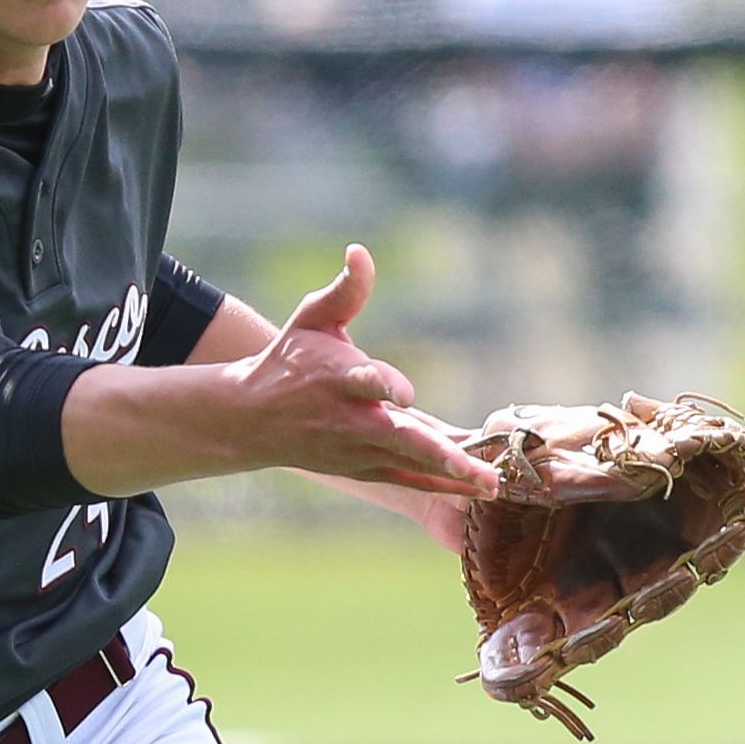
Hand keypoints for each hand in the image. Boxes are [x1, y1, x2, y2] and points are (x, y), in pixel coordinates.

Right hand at [227, 245, 500, 497]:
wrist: (253, 419)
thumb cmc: (290, 360)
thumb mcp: (312, 318)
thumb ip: (346, 290)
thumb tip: (360, 251)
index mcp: (337, 376)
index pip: (365, 381)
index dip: (385, 385)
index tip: (406, 394)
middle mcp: (349, 419)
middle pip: (396, 438)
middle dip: (436, 453)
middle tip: (475, 466)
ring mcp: (357, 450)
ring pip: (408, 465)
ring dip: (450, 475)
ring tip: (491, 485)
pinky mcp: (364, 469)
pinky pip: (406, 481)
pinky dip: (439, 487)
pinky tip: (476, 492)